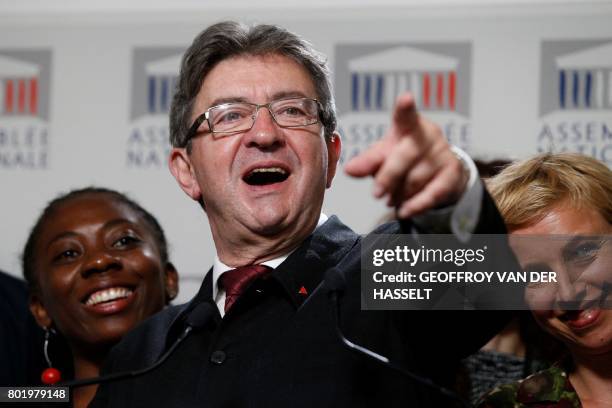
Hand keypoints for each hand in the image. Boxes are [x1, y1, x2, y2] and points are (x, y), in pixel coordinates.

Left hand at [344, 93, 467, 218]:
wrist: (438, 171)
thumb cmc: (404, 157)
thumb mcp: (384, 155)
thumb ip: (368, 162)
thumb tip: (349, 170)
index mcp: (408, 125)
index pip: (405, 115)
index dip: (405, 108)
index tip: (405, 98)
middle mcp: (428, 135)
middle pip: (406, 155)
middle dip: (389, 176)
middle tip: (376, 193)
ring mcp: (442, 153)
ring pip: (416, 179)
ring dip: (399, 193)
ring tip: (390, 198)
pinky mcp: (452, 173)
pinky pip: (432, 193)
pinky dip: (416, 205)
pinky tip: (404, 210)